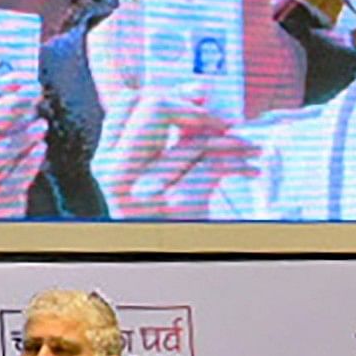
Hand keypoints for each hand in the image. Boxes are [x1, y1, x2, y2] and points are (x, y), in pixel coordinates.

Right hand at [97, 88, 263, 219]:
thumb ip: (173, 132)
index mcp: (106, 160)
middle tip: (224, 124)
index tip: (197, 102)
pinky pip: (214, 164)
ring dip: (233, 141)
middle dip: (199, 110)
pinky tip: (249, 169)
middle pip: (155, 106)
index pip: (129, 100)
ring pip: (193, 137)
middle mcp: (117, 173)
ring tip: (249, 150)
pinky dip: (240, 164)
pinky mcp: (176, 205)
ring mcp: (144, 189)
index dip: (170, 93)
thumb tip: (198, 90)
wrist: (182, 266)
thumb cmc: (173, 221)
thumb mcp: (161, 171)